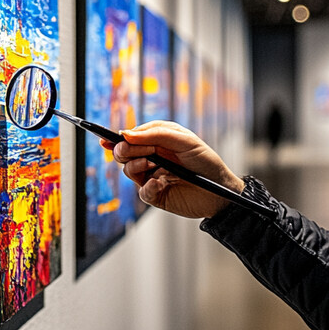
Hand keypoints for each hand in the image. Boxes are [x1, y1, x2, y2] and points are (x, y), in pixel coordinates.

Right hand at [102, 120, 244, 218]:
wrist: (222, 191)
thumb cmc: (206, 162)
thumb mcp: (184, 141)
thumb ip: (155, 135)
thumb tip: (126, 134)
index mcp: (157, 141)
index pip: (130, 137)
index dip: (117, 138)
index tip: (106, 138)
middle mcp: (152, 158)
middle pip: (124, 153)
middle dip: (126, 150)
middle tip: (144, 151)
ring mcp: (152, 176)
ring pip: (129, 170)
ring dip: (136, 165)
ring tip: (151, 164)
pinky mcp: (156, 195)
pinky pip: (142, 191)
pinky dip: (148, 187)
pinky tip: (160, 184)